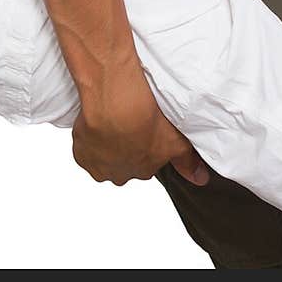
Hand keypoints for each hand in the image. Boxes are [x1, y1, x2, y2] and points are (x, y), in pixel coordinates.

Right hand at [72, 70, 209, 187]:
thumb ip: (187, 161)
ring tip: (110, 120)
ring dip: (105, 144)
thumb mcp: (176, 138)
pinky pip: (84, 149)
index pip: (145, 162)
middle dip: (124, 147)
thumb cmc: (146, 117)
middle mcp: (120, 175)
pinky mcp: (80, 153)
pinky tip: (95, 123)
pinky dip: (88, 138)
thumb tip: (201, 180)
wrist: (116, 101)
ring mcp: (99, 166)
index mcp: (144, 171)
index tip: (144, 128)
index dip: (144, 145)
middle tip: (127, 122)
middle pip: (122, 163)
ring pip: (102, 157)